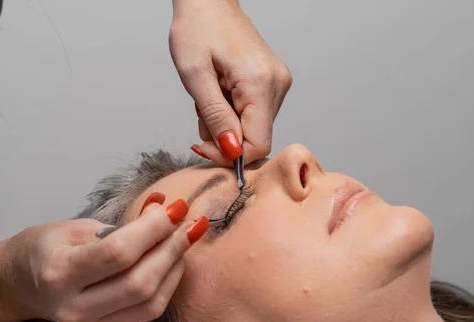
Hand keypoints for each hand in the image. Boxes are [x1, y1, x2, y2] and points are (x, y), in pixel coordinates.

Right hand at [0, 196, 208, 321]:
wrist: (17, 283)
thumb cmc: (43, 248)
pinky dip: (166, 284)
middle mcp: (74, 306)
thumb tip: (163, 211)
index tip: (175, 208)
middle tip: (189, 222)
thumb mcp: (73, 227)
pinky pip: (147, 310)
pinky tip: (173, 260)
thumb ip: (119, 225)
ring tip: (185, 239)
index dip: (153, 229)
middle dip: (172, 248)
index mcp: (60, 272)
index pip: (117, 253)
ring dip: (175, 267)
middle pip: (139, 282)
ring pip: (149, 302)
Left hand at [169, 0, 291, 165]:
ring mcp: (278, 83)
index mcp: (260, 82)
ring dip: (226, 122)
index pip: (258, 144)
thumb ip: (215, 117)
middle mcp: (277, 84)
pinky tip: (220, 91)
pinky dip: (232, 111)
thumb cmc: (197, 29)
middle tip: (201, 111)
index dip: (230, 155)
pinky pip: (254, 113)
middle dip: (224, 136)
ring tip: (209, 95)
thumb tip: (231, 151)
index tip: (203, 147)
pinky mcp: (273, 82)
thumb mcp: (195, 76)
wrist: (208, 1)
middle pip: (256, 137)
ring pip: (253, 127)